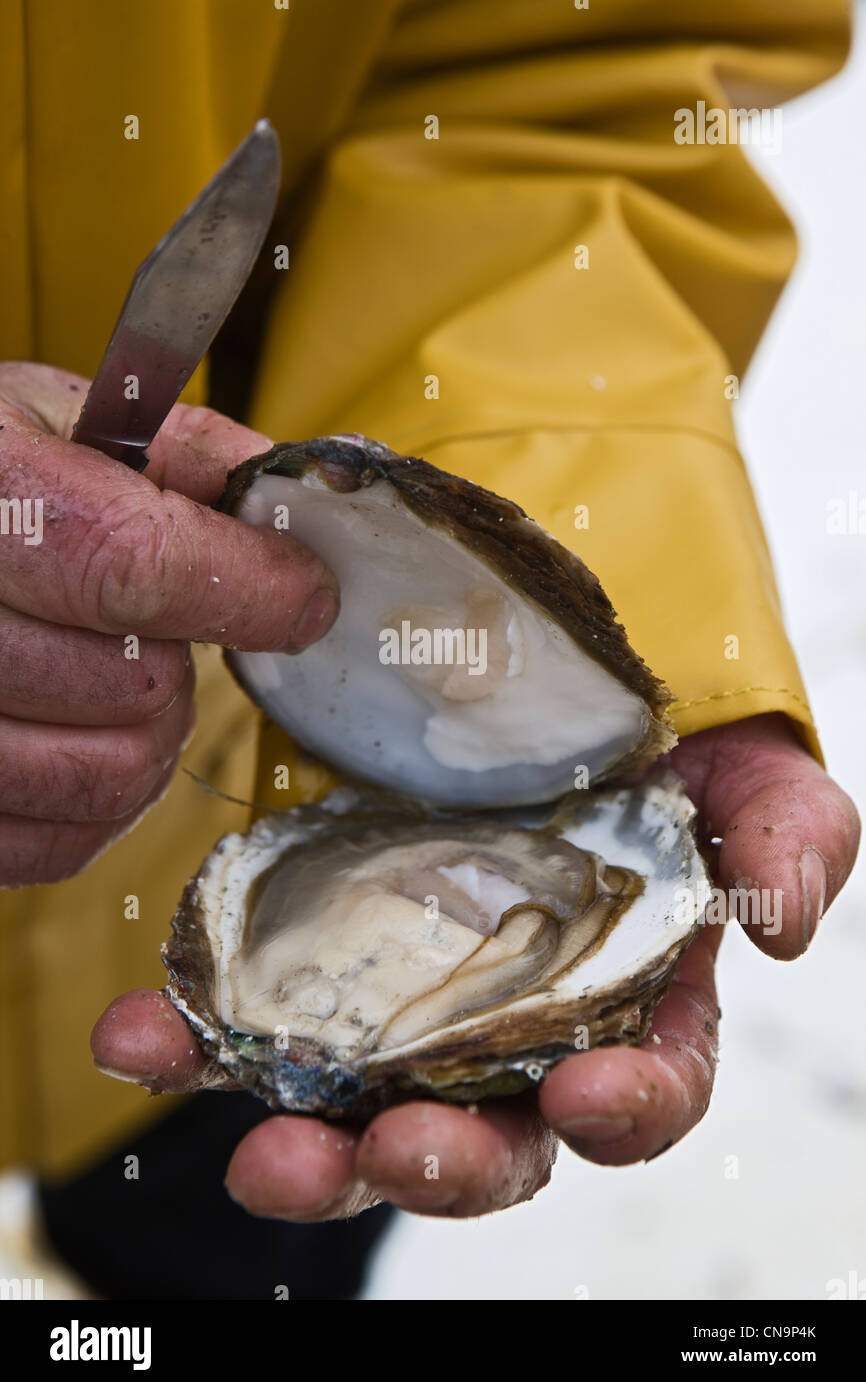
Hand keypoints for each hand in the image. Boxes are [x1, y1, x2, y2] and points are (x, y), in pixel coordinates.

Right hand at [0, 361, 338, 886]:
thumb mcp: (66, 420)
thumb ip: (190, 459)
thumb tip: (306, 510)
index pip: (130, 566)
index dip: (246, 589)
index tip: (304, 594)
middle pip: (134, 688)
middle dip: (178, 664)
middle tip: (156, 632)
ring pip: (109, 778)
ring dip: (146, 737)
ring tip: (112, 682)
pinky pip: (61, 843)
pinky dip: (101, 804)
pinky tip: (82, 737)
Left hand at [92, 713, 858, 1218]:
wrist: (533, 671)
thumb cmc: (651, 729)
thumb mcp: (741, 763)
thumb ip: (786, 833)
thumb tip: (785, 923)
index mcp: (627, 1000)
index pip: (642, 1087)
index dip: (624, 1110)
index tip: (585, 1100)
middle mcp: (513, 1028)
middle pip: (488, 1136)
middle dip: (442, 1164)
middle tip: (392, 1151)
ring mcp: (407, 1003)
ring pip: (359, 1110)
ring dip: (308, 1144)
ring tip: (258, 1147)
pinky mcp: (318, 961)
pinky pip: (253, 1023)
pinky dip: (196, 1044)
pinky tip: (148, 1037)